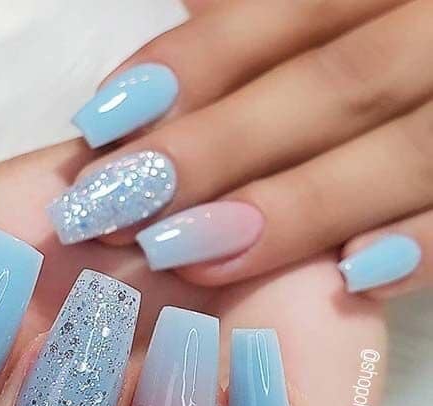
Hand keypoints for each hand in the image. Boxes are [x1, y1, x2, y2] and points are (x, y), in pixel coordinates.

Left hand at [59, 0, 431, 299]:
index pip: (289, 10)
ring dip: (294, 210)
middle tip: (119, 208)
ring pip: (404, 154)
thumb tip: (185, 16)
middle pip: (334, 88)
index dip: (193, 66)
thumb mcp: (334, 11)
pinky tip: (351, 280)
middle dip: (218, 151)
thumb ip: (266, 21)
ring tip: (187, 256)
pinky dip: (423, 245)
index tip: (104, 123)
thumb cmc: (377, 40)